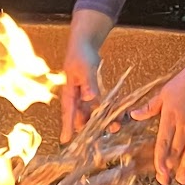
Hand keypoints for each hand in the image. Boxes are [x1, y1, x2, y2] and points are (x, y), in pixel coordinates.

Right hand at [60, 17, 110, 141]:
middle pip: (81, 117)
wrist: (84, 45)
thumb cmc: (80, 55)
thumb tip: (89, 98)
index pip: (68, 112)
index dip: (67, 126)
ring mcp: (84, 96)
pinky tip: (118, 115)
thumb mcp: (84, 68)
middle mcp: (76, 97)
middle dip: (91, 128)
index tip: (66, 140)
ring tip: (116, 126)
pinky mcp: (92, 93)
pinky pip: (100, 106)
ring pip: (92, 114)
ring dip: (102, 121)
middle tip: (103, 135)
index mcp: (70, 92)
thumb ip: (88, 84)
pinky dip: (107, 111)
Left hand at [133, 37, 184, 184]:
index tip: (159, 171)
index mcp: (170, 117)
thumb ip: (149, 108)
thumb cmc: (183, 83)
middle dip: (171, 167)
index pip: (163, 142)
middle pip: (177, 150)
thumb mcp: (163, 94)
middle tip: (166, 182)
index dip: (161, 159)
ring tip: (182, 180)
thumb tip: (134, 115)